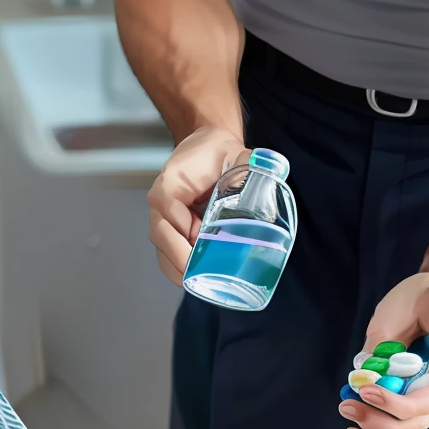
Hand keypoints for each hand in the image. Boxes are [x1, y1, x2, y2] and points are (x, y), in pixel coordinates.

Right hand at [148, 126, 246, 284]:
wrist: (207, 149)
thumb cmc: (217, 152)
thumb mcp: (234, 154)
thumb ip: (248, 167)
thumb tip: (268, 184)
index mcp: (171, 182)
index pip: (167, 206)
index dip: (183, 224)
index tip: (201, 235)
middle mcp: (161, 203)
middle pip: (160, 235)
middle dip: (180, 256)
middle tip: (203, 271)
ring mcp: (164, 220)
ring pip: (163, 250)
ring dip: (181, 268)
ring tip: (204, 279)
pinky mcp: (174, 233)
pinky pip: (170, 255)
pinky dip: (182, 270)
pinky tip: (200, 278)